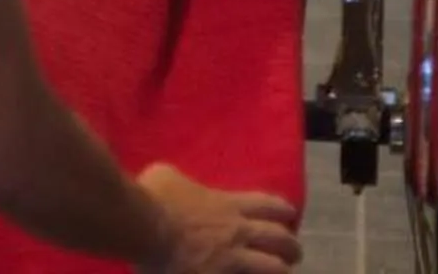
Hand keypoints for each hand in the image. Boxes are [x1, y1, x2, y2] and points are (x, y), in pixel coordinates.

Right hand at [135, 163, 300, 273]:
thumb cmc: (153, 197)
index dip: (284, 210)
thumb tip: (175, 181)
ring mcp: (231, 258)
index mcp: (227, 204)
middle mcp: (237, 231)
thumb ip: (180, 179)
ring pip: (274, 267)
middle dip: (292, 247)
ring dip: (282, 270)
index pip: (268, 205)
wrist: (143, 226)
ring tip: (283, 272)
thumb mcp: (166, 174)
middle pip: (280, 238)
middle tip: (293, 253)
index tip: (289, 216)